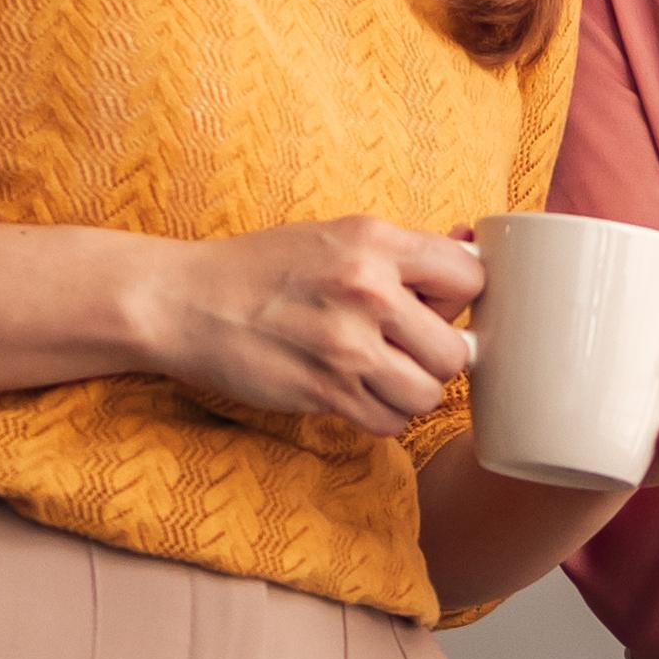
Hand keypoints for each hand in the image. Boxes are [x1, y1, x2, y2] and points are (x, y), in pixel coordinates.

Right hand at [144, 216, 480, 436]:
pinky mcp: (324, 390)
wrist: (184, 301)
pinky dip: (380, 416)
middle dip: (435, 356)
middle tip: (401, 348)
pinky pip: (390, 422)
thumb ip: (401, 252)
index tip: (433, 308)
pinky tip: (355, 394)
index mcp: (374, 240)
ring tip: (377, 374)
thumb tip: (474, 253)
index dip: (458, 300)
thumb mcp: (334, 236)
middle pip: (455, 349)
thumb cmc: (260, 268)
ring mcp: (345, 344)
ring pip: (428, 394)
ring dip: (408, 392)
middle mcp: (366, 289)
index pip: (471, 277)